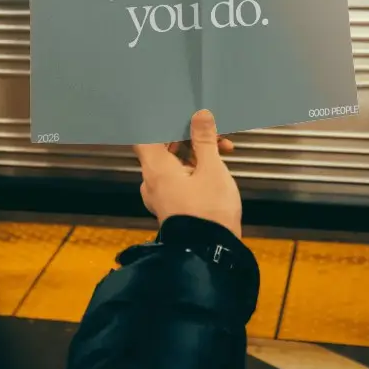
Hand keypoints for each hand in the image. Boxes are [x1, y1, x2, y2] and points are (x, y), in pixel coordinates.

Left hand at [134, 109, 242, 238]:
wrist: (211, 255)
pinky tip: (216, 168)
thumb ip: (204, 139)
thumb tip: (199, 115)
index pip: (145, 135)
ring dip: (196, 151)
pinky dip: (195, 168)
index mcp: (156, 168)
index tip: (177, 113)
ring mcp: (160, 195)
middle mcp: (152, 181)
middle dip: (189, 135)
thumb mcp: (212, 169)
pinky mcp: (172, 206)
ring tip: (223, 149)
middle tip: (213, 131)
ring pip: (174, 162)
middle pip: (163, 146)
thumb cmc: (209, 212)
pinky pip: (178, 178)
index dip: (159, 121)